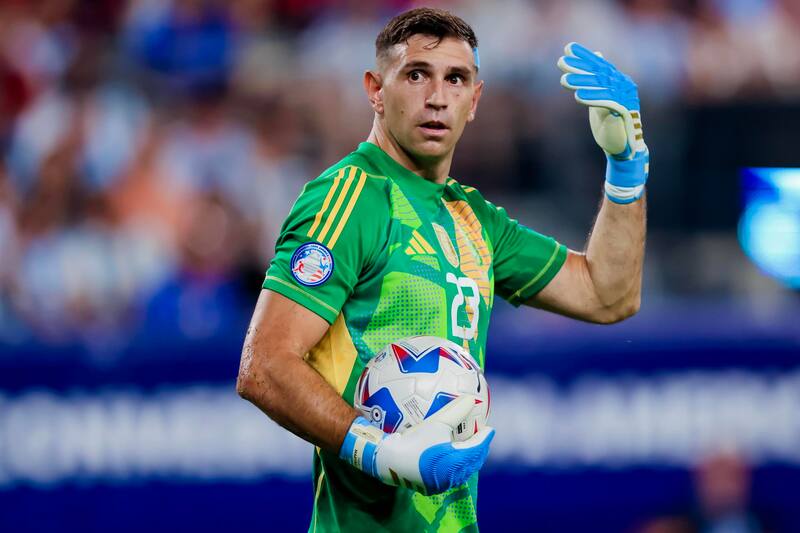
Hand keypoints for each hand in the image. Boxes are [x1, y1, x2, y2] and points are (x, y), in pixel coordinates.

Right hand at [339, 395, 494, 494]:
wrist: (388, 461)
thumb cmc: (413, 440)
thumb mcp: (436, 423)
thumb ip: (455, 411)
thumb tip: (471, 399)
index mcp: (457, 462)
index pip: (478, 449)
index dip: (485, 438)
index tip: (489, 428)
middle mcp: (452, 476)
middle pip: (472, 462)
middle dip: (479, 449)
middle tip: (481, 437)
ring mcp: (440, 483)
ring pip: (461, 470)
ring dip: (467, 458)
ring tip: (467, 446)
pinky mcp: (429, 486)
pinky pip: (449, 474)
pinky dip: (454, 464)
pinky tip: (447, 455)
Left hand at [558, 42, 648, 203]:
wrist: (621, 147)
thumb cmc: (609, 123)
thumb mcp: (601, 98)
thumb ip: (598, 80)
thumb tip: (597, 56)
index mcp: (618, 81)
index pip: (599, 65)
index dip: (584, 56)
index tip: (568, 48)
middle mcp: (624, 86)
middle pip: (598, 74)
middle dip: (578, 67)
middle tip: (561, 62)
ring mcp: (625, 98)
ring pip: (601, 87)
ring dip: (581, 82)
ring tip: (563, 80)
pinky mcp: (624, 111)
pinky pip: (607, 102)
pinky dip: (593, 98)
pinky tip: (578, 96)